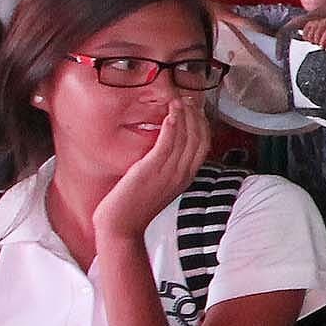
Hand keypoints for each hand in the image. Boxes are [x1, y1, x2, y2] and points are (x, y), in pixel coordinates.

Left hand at [92, 95, 212, 243]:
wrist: (122, 225)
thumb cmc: (134, 207)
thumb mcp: (158, 185)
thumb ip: (166, 167)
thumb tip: (166, 149)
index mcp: (185, 177)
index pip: (203, 145)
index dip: (203, 124)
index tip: (196, 110)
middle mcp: (182, 174)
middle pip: (199, 138)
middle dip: (196, 116)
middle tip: (190, 100)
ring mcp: (169, 173)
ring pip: (185, 137)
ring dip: (184, 116)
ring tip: (179, 101)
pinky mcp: (152, 169)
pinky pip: (168, 143)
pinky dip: (172, 126)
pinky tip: (170, 114)